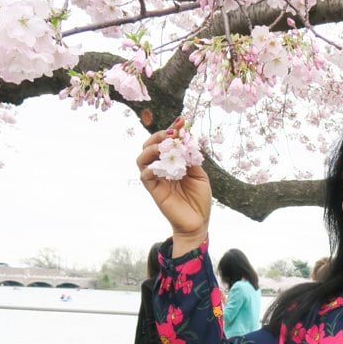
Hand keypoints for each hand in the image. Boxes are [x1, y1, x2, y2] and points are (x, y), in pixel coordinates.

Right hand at [137, 118, 211, 253]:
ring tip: (163, 146)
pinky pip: (144, 176)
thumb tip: (185, 141)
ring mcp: (157, 179)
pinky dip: (149, 168)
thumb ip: (191, 159)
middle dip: (159, 135)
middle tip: (172, 133)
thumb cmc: (199, 200)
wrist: (197, 222)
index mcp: (173, 162)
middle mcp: (162, 168)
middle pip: (150, 146)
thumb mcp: (200, 176)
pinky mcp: (154, 190)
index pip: (167, 142)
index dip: (172, 130)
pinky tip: (159, 166)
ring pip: (142, 158)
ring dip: (151, 148)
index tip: (182, 121)